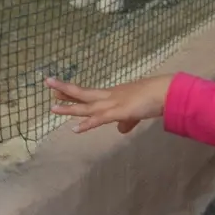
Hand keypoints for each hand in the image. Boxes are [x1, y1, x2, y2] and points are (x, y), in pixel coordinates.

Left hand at [46, 75, 173, 133]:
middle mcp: (110, 96)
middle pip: (83, 94)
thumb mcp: (137, 111)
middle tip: (48, 84)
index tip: (58, 90)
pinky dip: (87, 124)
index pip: (89, 94)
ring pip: (87, 106)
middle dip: (65, 91)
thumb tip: (121, 129)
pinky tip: (75, 129)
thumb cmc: (155, 98)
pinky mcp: (119, 112)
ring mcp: (113, 103)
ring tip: (52, 107)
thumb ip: (127, 121)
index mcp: (113, 95)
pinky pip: (100, 119)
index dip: (73, 93)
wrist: (166, 92)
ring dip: (70, 108)